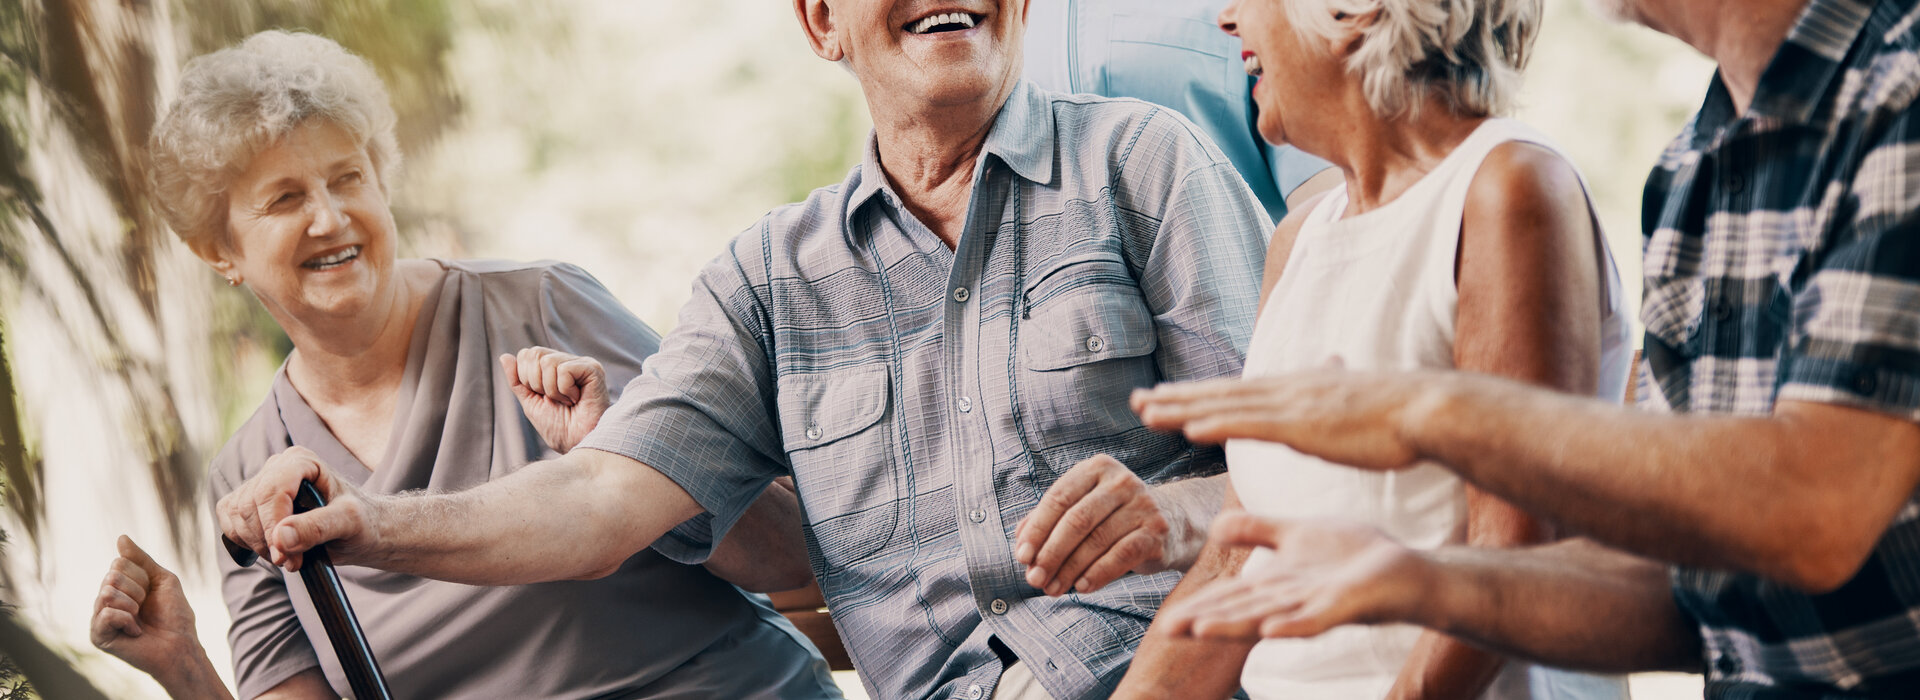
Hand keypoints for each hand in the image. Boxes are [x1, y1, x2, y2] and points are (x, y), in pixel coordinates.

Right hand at [90, 536, 201, 681]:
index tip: (151, 592)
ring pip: (107, 592)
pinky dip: (127, 620)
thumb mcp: (161, 579)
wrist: (180, 644)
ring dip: (133, 604)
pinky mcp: (98, 635)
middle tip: (145, 608)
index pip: (119, 562)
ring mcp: (99, 618)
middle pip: (112, 576)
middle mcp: (105, 600)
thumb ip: (141, 560)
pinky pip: (106, 613)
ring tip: (140, 619)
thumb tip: (121, 537)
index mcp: (118, 586)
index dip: (142, 576)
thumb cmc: (174, 614)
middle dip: (138, 590)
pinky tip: (135, 632)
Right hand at [215, 446, 376, 569]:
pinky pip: (230, 524)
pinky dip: (246, 543)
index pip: (271, 491)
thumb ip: (318, 527)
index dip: (273, 526)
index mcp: (301, 461)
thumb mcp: (350, 524)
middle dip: (267, 541)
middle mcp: (276, 467)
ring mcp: (259, 484)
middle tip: (294, 562)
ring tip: (290, 557)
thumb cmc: (360, 522)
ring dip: (258, 545)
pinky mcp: (246, 504)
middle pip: (250, 505)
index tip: (285, 556)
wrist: (358, 531)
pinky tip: (273, 550)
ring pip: (236, 516)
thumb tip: (281, 537)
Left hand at [499, 347, 609, 453]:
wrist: (577, 444)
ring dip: (552, 390)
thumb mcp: (530, 402)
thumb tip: (504, 356)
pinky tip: (577, 399)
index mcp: (554, 367)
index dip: (525, 377)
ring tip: (567, 401)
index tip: (542, 396)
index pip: (526, 354)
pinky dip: (565, 390)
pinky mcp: (593, 369)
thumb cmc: (559, 427)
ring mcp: (582, 363)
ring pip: (548, 362)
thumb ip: (517, 380)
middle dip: (536, 383)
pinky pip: (564, 370)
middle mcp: (568, 361)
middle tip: (555, 400)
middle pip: (535, 353)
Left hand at [1015, 455, 1191, 595]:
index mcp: (1097, 468)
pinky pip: (1121, 556)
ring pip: (1097, 541)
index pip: (1058, 498)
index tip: (1022, 557)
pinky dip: (1097, 574)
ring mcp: (1143, 505)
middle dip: (1050, 553)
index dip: (1037, 529)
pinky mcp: (1157, 531)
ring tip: (1052, 589)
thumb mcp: (1082, 508)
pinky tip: (1081, 587)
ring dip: (1069, 570)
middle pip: (1076, 520)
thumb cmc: (1113, 516)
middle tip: (1034, 579)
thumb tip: (1020, 542)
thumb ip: (1049, 519)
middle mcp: (1121, 481)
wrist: (1170, 522)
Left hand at [1131, 369, 1446, 471]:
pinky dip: (1217, 425)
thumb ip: (1336, 379)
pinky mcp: (1301, 425)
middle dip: (1175, 397)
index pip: (1237, 390)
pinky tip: (1190, 429)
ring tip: (1146, 414)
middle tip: (1134, 401)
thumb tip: (1332, 360)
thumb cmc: (1396, 410)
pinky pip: (1250, 426)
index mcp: (1296, 387)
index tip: (1166, 396)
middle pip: (1220, 393)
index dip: (1199, 393)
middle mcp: (1285, 390)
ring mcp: (1291, 405)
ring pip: (1224, 407)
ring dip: (1182, 410)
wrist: (1425, 408)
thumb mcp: (1355, 390)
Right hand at [1159, 513, 1431, 640]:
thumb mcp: (1295, 534)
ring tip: (1202, 630)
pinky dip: (1292, 625)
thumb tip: (1215, 526)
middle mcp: (1291, 601)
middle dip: (1207, 621)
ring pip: (1269, 617)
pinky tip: (1271, 631)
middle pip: (1242, 611)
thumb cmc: (1355, 555)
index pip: (1232, 596)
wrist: (1407, 568)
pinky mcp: (1344, 607)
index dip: (1200, 606)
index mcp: (1278, 584)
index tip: (1166, 620)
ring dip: (1236, 626)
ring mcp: (1317, 606)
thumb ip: (1257, 530)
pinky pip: (1315, 619)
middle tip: (1169, 631)